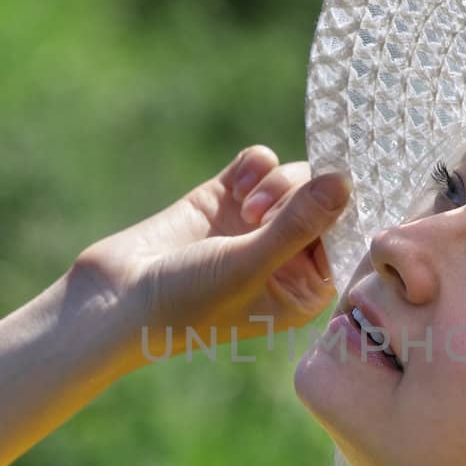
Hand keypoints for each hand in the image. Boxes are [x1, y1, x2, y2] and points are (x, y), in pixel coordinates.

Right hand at [72, 146, 352, 362]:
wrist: (116, 297)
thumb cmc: (189, 302)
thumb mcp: (251, 265)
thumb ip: (300, 223)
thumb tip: (345, 180)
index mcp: (306, 288)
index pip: (348, 239)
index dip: (349, 212)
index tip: (347, 184)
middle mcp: (288, 256)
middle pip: (325, 201)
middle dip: (302, 197)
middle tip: (262, 215)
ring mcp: (257, 225)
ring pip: (296, 177)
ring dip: (276, 183)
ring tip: (245, 210)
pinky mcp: (227, 199)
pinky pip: (261, 163)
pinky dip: (255, 166)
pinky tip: (236, 186)